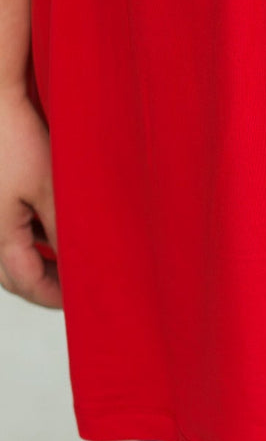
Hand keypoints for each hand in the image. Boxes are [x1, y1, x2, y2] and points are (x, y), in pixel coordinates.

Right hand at [0, 84, 61, 308]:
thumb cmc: (17, 141)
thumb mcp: (52, 186)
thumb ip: (63, 227)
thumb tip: (81, 259)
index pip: (28, 283)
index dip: (56, 295)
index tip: (83, 299)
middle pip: (14, 274)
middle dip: (47, 283)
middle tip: (79, 285)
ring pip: (9, 253)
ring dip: (39, 260)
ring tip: (72, 259)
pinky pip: (6, 232)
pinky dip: (30, 237)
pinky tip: (52, 229)